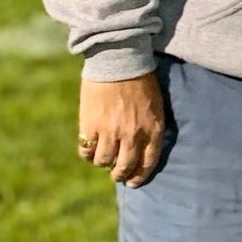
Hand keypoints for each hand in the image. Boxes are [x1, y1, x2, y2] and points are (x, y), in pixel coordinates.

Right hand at [78, 71, 164, 187]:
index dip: (140, 175)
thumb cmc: (140, 79)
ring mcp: (111, 131)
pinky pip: (87, 152)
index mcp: (153, 127)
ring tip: (104, 155)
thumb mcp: (154, 103)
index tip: (134, 182)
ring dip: (104, 162)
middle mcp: (133, 133)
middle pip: (125, 167)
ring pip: (104, 162)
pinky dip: (88, 153)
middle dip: (121, 175)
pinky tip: (90, 147)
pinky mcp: (91, 126)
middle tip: (117, 175)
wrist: (119, 59)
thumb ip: (149, 126)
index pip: (149, 162)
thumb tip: (139, 150)